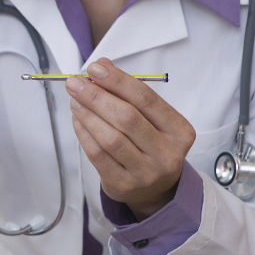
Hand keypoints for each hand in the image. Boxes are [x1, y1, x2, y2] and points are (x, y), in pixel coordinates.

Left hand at [67, 58, 195, 219]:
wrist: (154, 189)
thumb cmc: (150, 145)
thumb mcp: (151, 119)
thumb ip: (128, 93)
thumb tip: (101, 66)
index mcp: (179, 131)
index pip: (147, 100)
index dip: (118, 81)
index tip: (95, 68)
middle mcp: (166, 153)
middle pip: (127, 118)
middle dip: (97, 96)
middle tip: (75, 82)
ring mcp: (145, 172)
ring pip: (111, 138)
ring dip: (87, 114)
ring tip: (74, 99)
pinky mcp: (122, 184)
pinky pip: (97, 155)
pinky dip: (83, 133)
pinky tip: (77, 119)